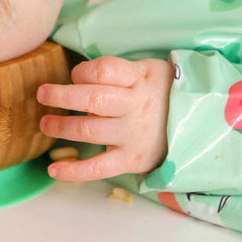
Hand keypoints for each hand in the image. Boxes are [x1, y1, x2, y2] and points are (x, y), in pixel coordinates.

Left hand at [37, 56, 172, 181]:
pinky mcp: (133, 160)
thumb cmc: (163, 93)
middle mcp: (137, 106)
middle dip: (61, 96)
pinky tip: (53, 170)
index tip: (75, 74)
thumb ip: (116, 72)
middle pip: (92, 100)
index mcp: (140, 79)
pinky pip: (99, 168)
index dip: (83, 71)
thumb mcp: (148, 71)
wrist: (199, 124)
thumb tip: (77, 79)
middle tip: (42, 94)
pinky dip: (74, 171)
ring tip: (45, 124)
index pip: (104, 70)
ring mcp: (134, 135)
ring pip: (89, 131)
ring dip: (61, 127)